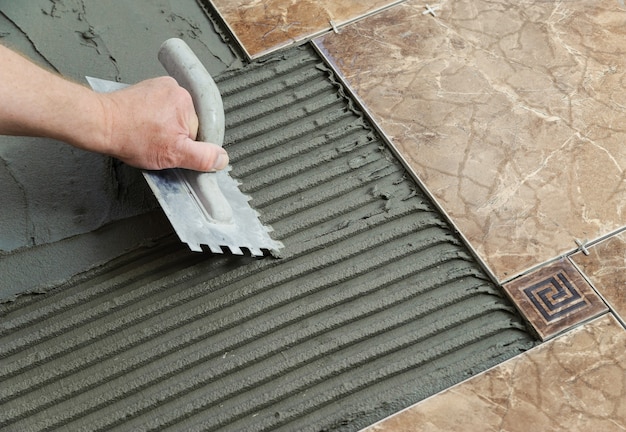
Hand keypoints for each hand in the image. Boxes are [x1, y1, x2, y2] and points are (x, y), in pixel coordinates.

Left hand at [98, 76, 228, 170]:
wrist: (99, 124)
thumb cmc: (130, 136)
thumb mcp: (173, 154)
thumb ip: (202, 157)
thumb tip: (222, 159)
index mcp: (186, 101)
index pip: (199, 132)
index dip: (186, 146)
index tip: (170, 149)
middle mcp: (175, 89)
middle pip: (187, 123)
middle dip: (174, 137)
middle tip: (156, 144)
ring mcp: (160, 87)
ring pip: (173, 117)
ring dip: (163, 129)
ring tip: (147, 135)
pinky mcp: (147, 89)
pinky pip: (160, 109)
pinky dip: (154, 120)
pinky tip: (142, 128)